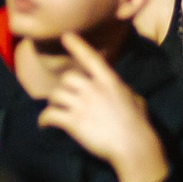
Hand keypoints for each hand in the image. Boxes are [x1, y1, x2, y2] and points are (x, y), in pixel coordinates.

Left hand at [36, 31, 167, 181]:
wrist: (132, 145)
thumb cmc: (138, 124)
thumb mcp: (134, 99)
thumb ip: (122, 91)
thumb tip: (120, 90)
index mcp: (109, 81)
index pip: (90, 57)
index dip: (77, 45)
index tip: (66, 36)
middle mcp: (93, 88)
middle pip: (67, 78)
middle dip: (64, 88)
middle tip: (64, 98)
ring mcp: (82, 104)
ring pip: (56, 95)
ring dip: (54, 103)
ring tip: (55, 112)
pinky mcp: (73, 122)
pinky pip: (50, 115)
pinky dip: (44, 120)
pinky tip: (44, 125)